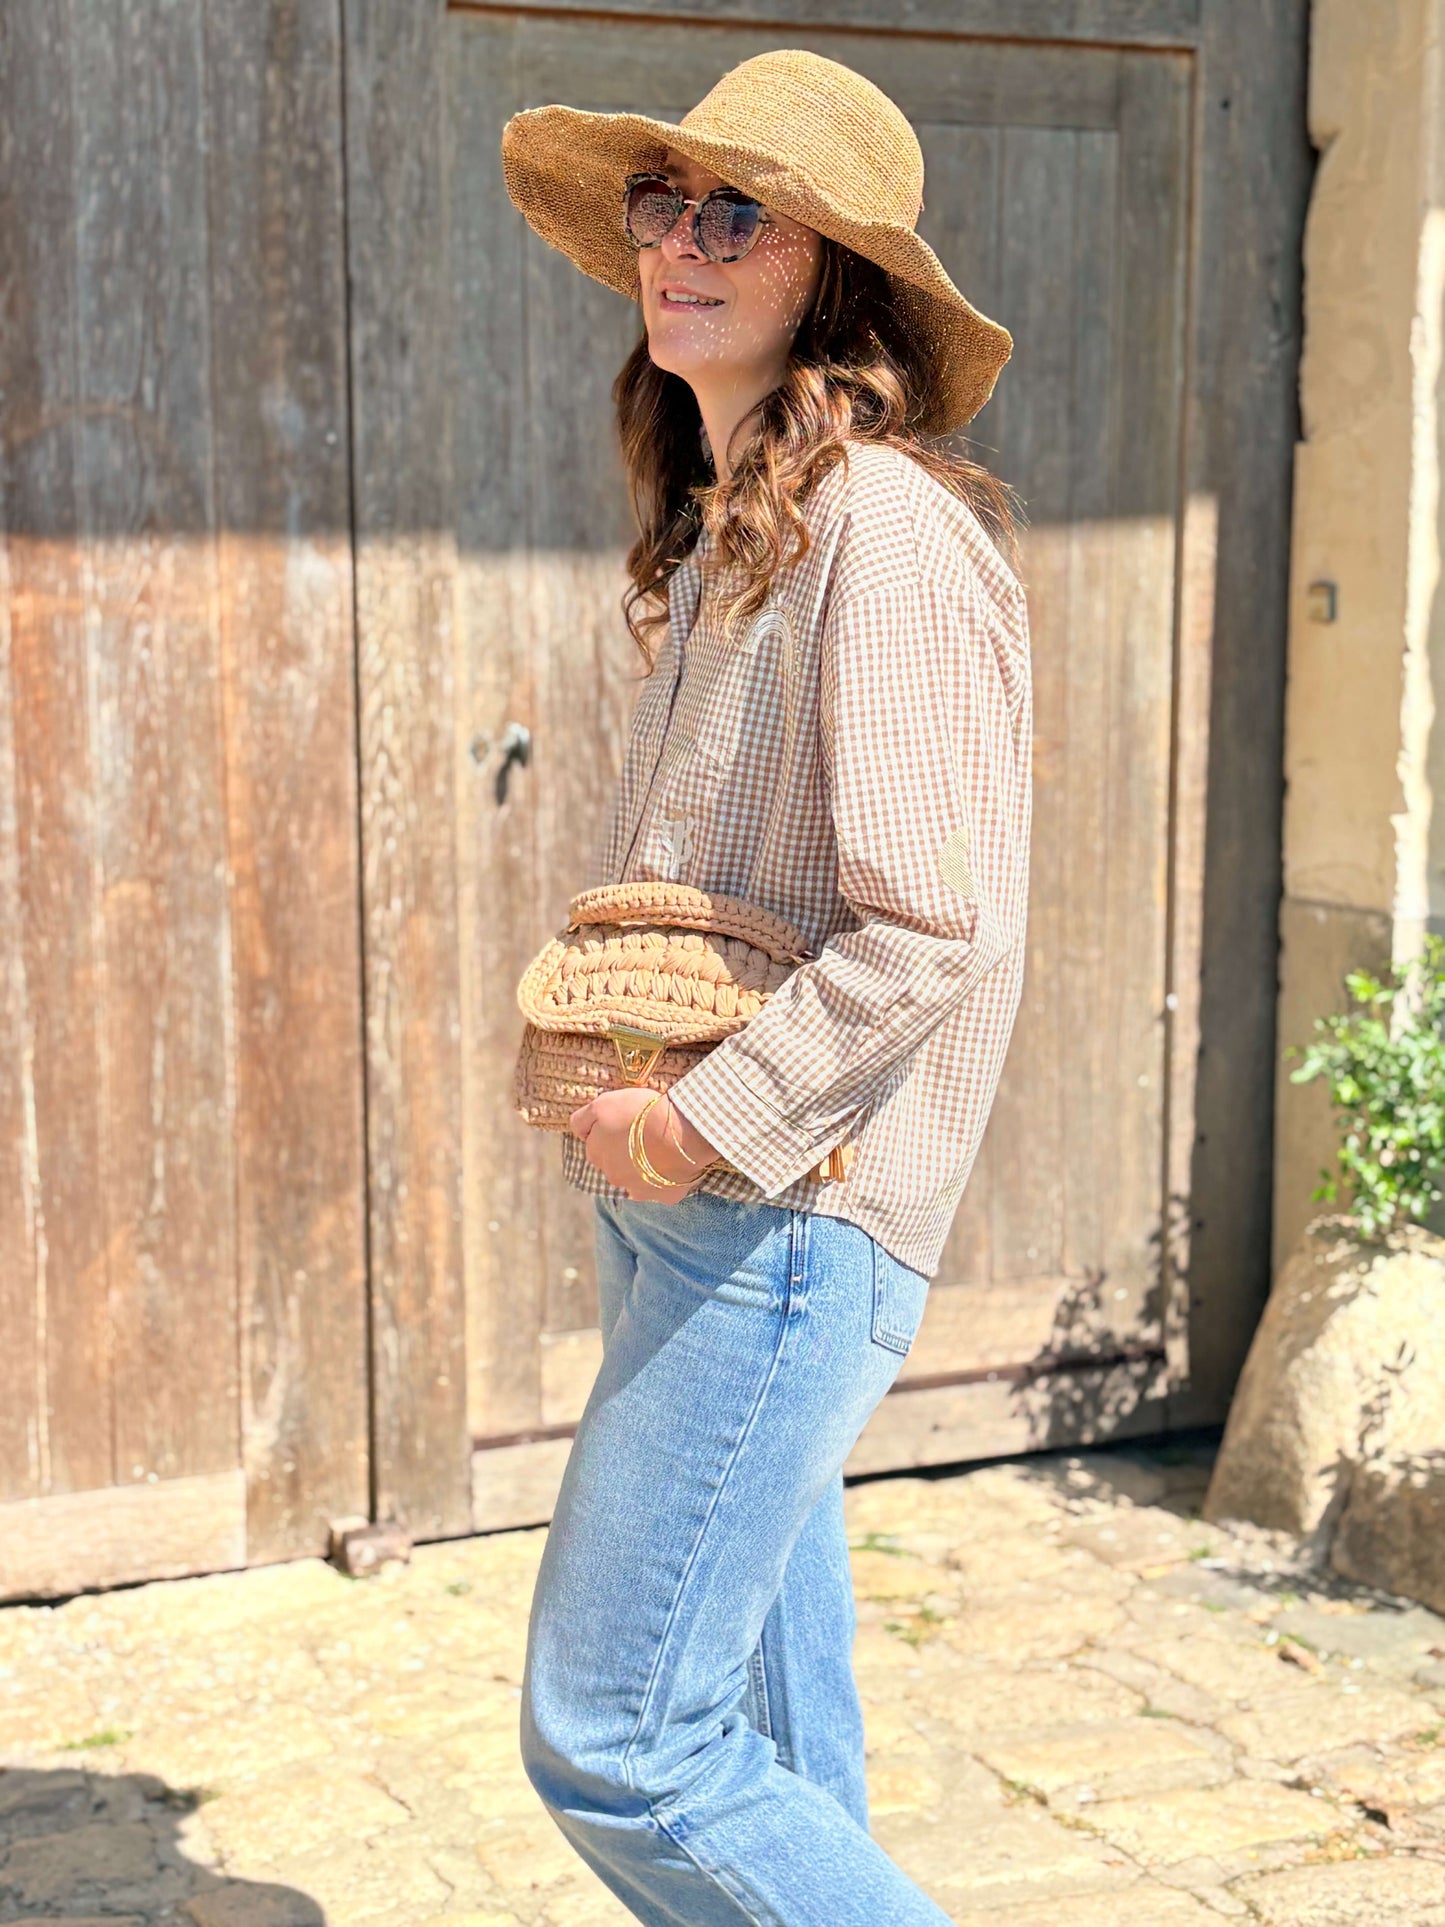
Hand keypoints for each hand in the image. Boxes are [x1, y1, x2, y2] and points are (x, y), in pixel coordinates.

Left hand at [568, 1089, 719, 1202]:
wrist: (681, 1131)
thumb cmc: (640, 1113)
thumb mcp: (602, 1104)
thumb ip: (581, 1119)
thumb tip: (577, 1131)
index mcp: (596, 1154)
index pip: (596, 1145)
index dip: (610, 1132)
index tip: (625, 1122)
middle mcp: (613, 1177)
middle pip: (616, 1164)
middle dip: (626, 1152)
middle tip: (644, 1133)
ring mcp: (639, 1189)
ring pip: (638, 1178)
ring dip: (645, 1167)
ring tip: (662, 1147)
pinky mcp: (664, 1196)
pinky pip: (664, 1187)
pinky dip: (667, 1177)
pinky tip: (676, 1162)